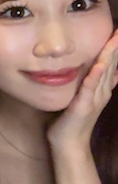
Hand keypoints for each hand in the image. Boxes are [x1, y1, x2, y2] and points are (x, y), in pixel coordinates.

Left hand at [46, 26, 117, 154]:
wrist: (70, 145)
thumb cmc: (74, 120)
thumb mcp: (89, 98)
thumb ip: (98, 84)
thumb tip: (110, 70)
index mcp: (102, 88)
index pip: (111, 62)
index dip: (115, 46)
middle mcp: (101, 92)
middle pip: (111, 64)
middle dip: (116, 46)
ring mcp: (94, 99)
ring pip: (103, 73)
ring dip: (109, 55)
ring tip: (115, 39)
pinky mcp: (82, 106)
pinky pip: (89, 88)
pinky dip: (95, 76)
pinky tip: (100, 64)